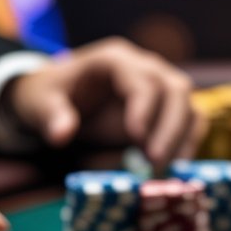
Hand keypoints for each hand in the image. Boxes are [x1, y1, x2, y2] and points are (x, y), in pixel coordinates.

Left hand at [8, 37, 204, 168]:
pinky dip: (186, 145)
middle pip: (175, 89)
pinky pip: (190, 122)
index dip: (145, 108)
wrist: (59, 97)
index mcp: (115, 60)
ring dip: (181, 139)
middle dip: (169, 127)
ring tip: (162, 170)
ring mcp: (160, 87)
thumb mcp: (40, 101)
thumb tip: (61, 134)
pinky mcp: (166, 109)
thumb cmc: (51, 94)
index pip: (143, 79)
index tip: (136, 138)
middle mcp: (145, 68)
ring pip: (188, 106)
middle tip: (153, 161)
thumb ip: (51, 115)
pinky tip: (172, 169)